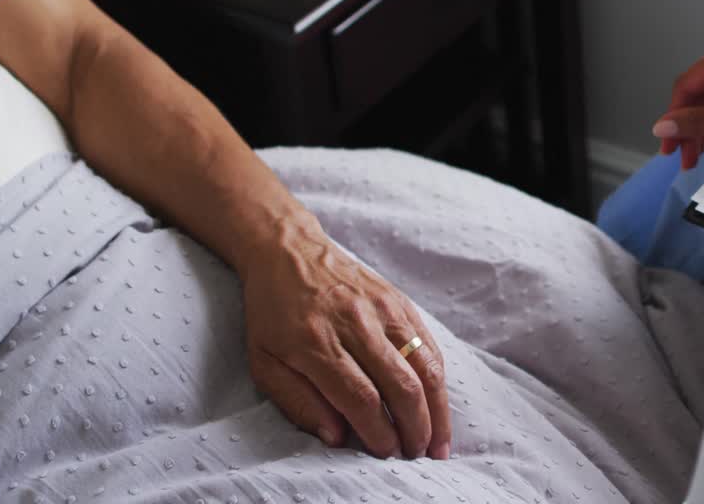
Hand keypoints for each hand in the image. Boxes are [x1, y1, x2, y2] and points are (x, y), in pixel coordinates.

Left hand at [239, 211, 450, 459]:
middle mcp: (354, 323)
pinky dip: (438, 375)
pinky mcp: (398, 299)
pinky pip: (428, 342)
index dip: (380, 432)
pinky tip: (439, 399)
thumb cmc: (271, 312)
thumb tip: (337, 437)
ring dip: (437, 406)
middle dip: (416, 427)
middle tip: (419, 453)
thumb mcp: (264, 362)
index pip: (361, 397)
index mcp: (316, 344)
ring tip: (440, 437)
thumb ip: (298, 402)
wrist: (287, 249)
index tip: (387, 452)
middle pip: (401, 384)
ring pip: (424, 364)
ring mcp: (382, 308)